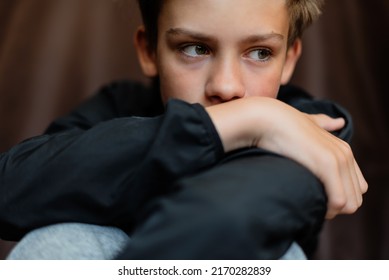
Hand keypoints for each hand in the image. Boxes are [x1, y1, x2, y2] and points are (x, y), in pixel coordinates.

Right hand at [206, 97, 367, 218]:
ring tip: (311, 206)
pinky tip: (310, 204)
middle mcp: (345, 154)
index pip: (357, 187)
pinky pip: (338, 200)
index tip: (318, 198)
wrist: (267, 120)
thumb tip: (339, 121)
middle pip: (356, 198)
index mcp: (342, 149)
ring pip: (351, 203)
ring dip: (332, 211)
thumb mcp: (307, 123)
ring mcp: (339, 159)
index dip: (340, 198)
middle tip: (314, 205)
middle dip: (337, 208)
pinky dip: (327, 209)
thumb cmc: (281, 125)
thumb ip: (323, 123)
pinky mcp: (328, 165)